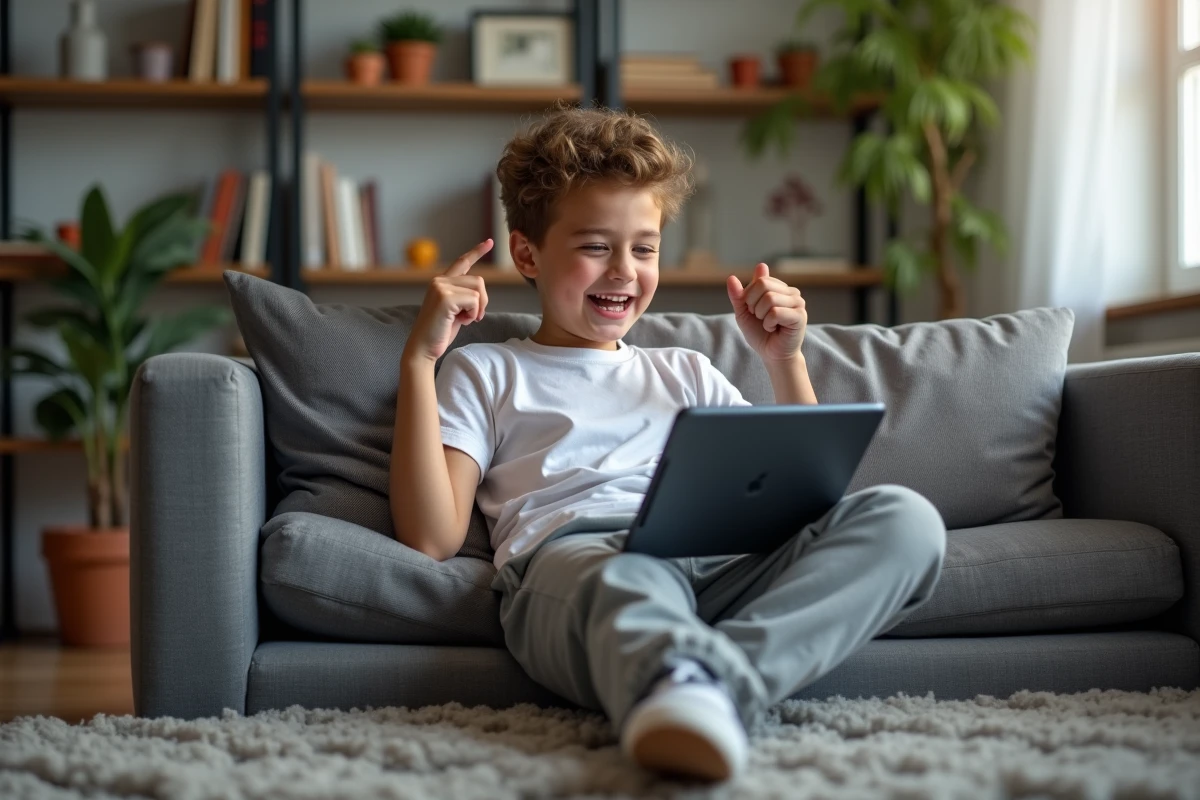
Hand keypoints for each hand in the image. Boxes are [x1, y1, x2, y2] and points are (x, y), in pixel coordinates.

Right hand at [402, 239, 493, 364]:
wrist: (423, 349)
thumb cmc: (440, 333)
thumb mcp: (455, 311)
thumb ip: (464, 297)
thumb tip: (480, 292)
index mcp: (441, 282)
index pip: (462, 262)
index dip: (477, 252)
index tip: (489, 242)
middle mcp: (439, 280)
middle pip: (479, 281)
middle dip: (483, 302)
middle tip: (473, 318)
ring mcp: (440, 287)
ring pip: (478, 290)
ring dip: (477, 309)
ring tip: (463, 320)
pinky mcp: (444, 297)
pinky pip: (474, 301)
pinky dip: (473, 314)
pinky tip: (461, 322)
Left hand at [726, 263, 806, 362]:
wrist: (772, 355)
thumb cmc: (760, 333)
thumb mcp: (743, 312)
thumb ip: (738, 295)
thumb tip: (731, 277)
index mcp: (780, 287)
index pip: (759, 279)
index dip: (749, 297)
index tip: (754, 311)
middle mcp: (792, 292)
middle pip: (763, 284)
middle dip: (754, 304)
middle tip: (761, 318)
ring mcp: (798, 303)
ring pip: (770, 298)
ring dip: (762, 315)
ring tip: (769, 324)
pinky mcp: (800, 316)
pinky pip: (776, 312)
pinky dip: (769, 323)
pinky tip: (775, 329)